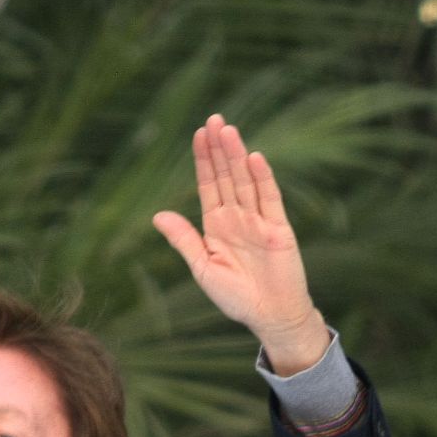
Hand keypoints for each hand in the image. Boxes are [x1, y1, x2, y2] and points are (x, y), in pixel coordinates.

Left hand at [152, 114, 329, 374]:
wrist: (269, 316)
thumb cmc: (235, 297)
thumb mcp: (202, 268)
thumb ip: (184, 240)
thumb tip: (158, 215)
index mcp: (217, 226)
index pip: (209, 185)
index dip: (204, 160)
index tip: (198, 134)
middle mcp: (238, 218)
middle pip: (227, 176)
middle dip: (219, 149)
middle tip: (214, 119)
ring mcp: (259, 221)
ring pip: (246, 181)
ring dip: (237, 156)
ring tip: (229, 130)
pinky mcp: (278, 229)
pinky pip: (270, 199)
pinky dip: (262, 178)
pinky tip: (254, 158)